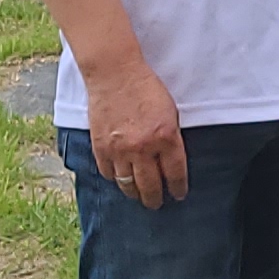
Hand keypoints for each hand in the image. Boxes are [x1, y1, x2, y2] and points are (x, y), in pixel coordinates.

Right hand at [85, 57, 188, 208]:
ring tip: (139, 196)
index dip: (178, 188)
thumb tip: (170, 161)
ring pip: (127, 184)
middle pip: (150, 186)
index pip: (175, 174)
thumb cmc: (146, 88)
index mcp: (165, 137)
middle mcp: (142, 148)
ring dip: (134, 193)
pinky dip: (115, 179)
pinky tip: (120, 179)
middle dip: (155, 199)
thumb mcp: (170, 112)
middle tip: (157, 204)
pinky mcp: (100, 147)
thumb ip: (171, 137)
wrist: (115, 74)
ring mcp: (119, 150)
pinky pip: (108, 174)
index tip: (178, 195)